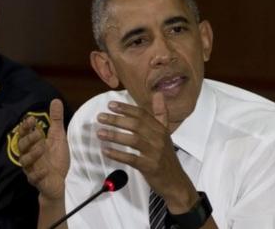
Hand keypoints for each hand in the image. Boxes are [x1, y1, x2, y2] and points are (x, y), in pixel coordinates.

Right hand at [18, 99, 68, 202]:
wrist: (58, 181)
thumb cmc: (56, 158)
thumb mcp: (58, 137)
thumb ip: (55, 120)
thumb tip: (55, 100)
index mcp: (33, 145)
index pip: (24, 134)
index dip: (25, 127)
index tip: (31, 119)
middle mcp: (29, 155)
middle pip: (21, 147)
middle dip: (28, 139)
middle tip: (38, 133)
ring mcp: (32, 168)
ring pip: (25, 162)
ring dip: (32, 154)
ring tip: (42, 148)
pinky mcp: (36, 180)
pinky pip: (33, 178)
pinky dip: (38, 173)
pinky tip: (45, 170)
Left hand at [96, 92, 196, 211]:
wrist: (175, 181)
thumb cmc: (166, 156)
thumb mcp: (165, 133)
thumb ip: (160, 114)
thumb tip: (158, 94)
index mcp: (161, 129)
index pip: (142, 114)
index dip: (126, 108)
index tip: (111, 105)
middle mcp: (158, 139)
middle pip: (136, 125)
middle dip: (116, 120)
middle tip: (100, 117)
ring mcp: (154, 153)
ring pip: (133, 140)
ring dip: (114, 135)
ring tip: (99, 132)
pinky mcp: (149, 166)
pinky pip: (131, 158)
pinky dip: (117, 154)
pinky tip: (105, 151)